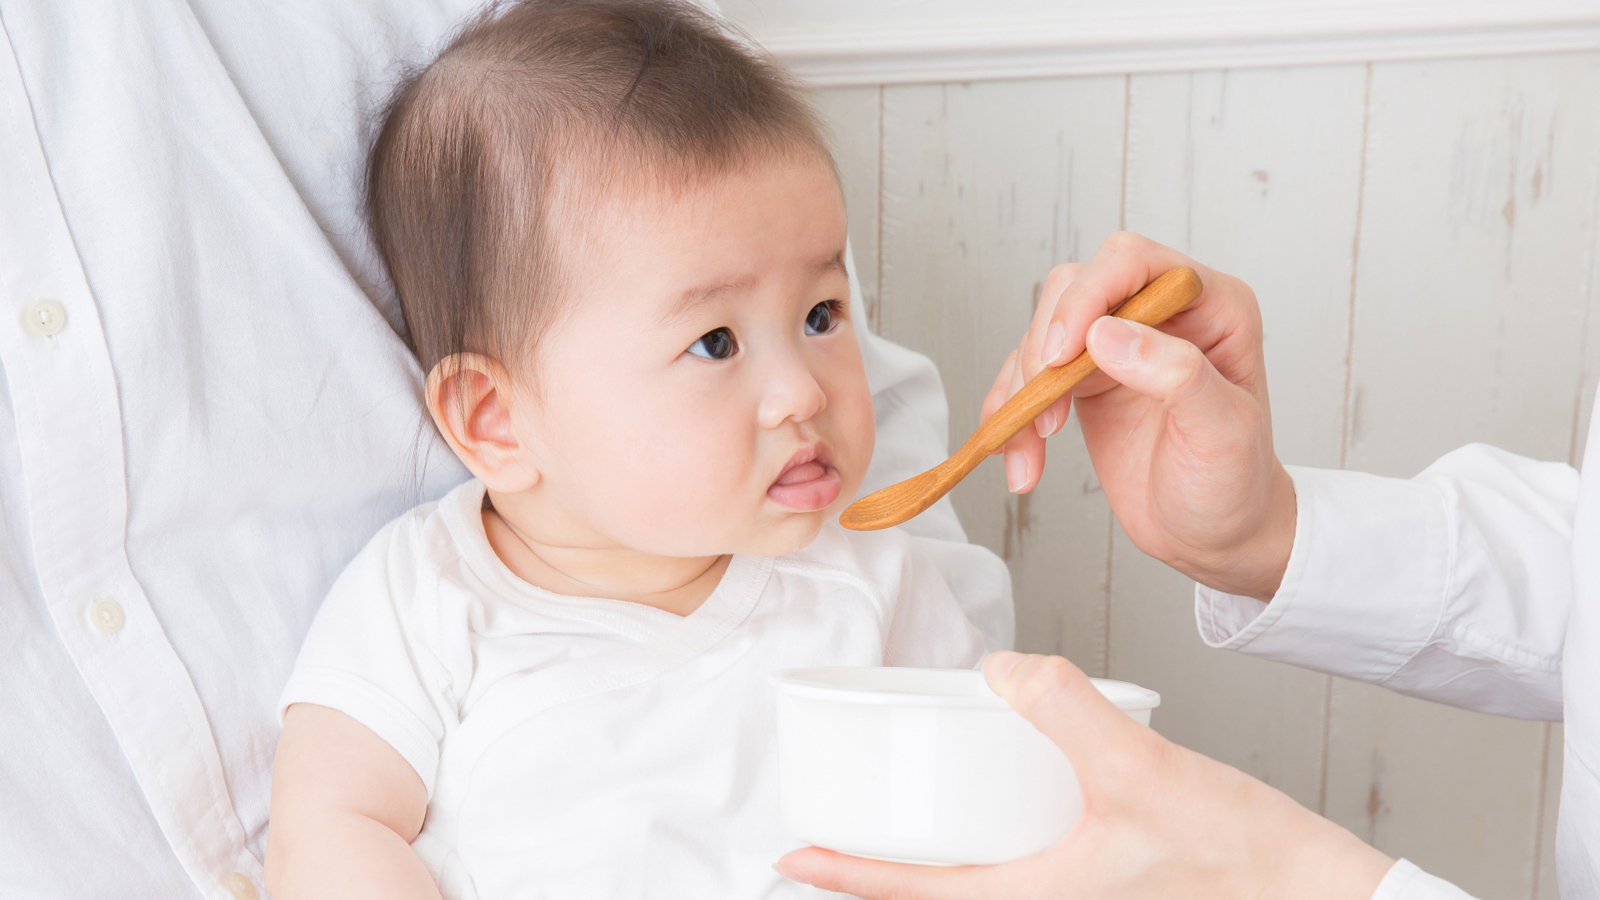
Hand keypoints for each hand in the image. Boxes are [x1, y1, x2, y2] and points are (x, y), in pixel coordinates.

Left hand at [775, 652, 1393, 899]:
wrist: (1320, 894)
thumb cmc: (1244, 861)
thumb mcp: (1145, 775)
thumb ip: (1071, 715)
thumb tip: (1003, 670)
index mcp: (1037, 897)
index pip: (914, 892)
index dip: (844, 874)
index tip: (789, 852)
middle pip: (933, 883)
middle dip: (876, 855)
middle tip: (832, 811)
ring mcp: (1075, 888)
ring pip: (976, 866)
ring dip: (929, 837)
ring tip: (900, 788)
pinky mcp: (1104, 868)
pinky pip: (1020, 850)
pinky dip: (987, 819)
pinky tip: (999, 776)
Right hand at [982, 232, 1292, 598]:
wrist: (1214, 540)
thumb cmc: (1235, 486)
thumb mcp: (1222, 433)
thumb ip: (1176, 375)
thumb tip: (1105, 333)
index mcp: (1211, 306)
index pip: (1132, 262)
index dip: (1087, 296)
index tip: (1059, 357)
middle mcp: (1160, 314)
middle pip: (1075, 287)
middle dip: (1045, 345)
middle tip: (1043, 409)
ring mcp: (1118, 346)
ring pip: (1042, 331)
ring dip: (1022, 389)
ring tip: (1031, 447)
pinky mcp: (1084, 382)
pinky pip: (1028, 378)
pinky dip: (1010, 416)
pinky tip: (1019, 459)